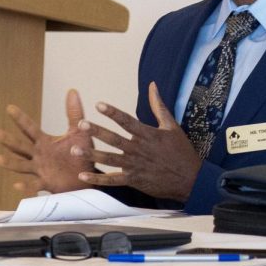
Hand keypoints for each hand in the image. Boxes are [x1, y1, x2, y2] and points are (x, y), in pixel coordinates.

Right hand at [0, 89, 93, 194]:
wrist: (86, 178)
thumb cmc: (79, 154)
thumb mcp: (78, 132)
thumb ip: (74, 113)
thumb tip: (72, 90)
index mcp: (44, 142)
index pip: (30, 128)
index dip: (20, 118)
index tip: (9, 107)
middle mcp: (38, 155)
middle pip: (20, 146)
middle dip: (7, 140)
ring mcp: (40, 170)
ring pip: (21, 165)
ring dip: (9, 162)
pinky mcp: (47, 183)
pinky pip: (34, 185)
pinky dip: (26, 186)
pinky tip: (16, 185)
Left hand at [72, 82, 201, 201]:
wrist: (190, 179)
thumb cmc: (181, 151)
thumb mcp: (172, 126)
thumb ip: (158, 105)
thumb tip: (152, 86)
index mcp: (147, 134)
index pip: (127, 121)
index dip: (112, 112)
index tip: (99, 105)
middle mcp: (138, 149)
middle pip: (114, 138)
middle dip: (97, 131)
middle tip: (81, 124)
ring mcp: (135, 165)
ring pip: (109, 158)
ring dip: (91, 153)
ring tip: (75, 149)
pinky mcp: (134, 179)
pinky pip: (112, 179)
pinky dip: (98, 178)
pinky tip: (84, 175)